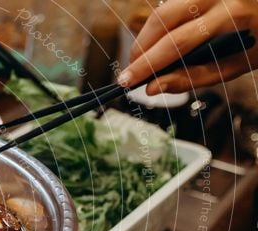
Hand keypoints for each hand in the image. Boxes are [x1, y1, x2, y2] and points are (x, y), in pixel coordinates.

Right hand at [119, 0, 257, 94]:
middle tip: (131, 72)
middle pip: (163, 17)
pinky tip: (160, 42)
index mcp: (233, 15)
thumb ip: (194, 76)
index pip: (177, 42)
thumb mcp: (238, 64)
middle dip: (140, 47)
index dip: (147, 64)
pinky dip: (162, 24)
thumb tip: (154, 88)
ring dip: (147, 35)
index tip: (126, 82)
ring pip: (164, 8)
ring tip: (144, 60)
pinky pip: (174, 4)